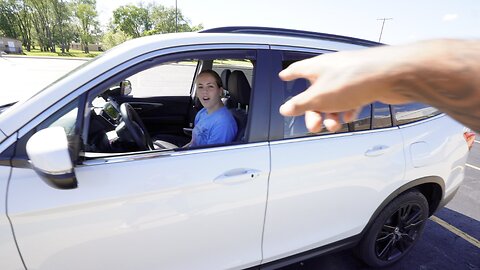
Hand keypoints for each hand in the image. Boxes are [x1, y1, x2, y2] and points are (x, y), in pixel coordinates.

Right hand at [278, 46, 413, 131]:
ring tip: (333, 125)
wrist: (390, 75)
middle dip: (313, 111)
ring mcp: (350, 76)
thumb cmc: (353, 80)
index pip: (298, 69)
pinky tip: (349, 116)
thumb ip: (300, 104)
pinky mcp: (365, 84)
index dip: (290, 74)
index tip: (284, 76)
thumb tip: (285, 108)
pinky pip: (351, 99)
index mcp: (317, 67)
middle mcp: (333, 69)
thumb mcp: (318, 98)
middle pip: (316, 92)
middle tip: (313, 125)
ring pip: (334, 99)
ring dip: (331, 114)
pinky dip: (347, 109)